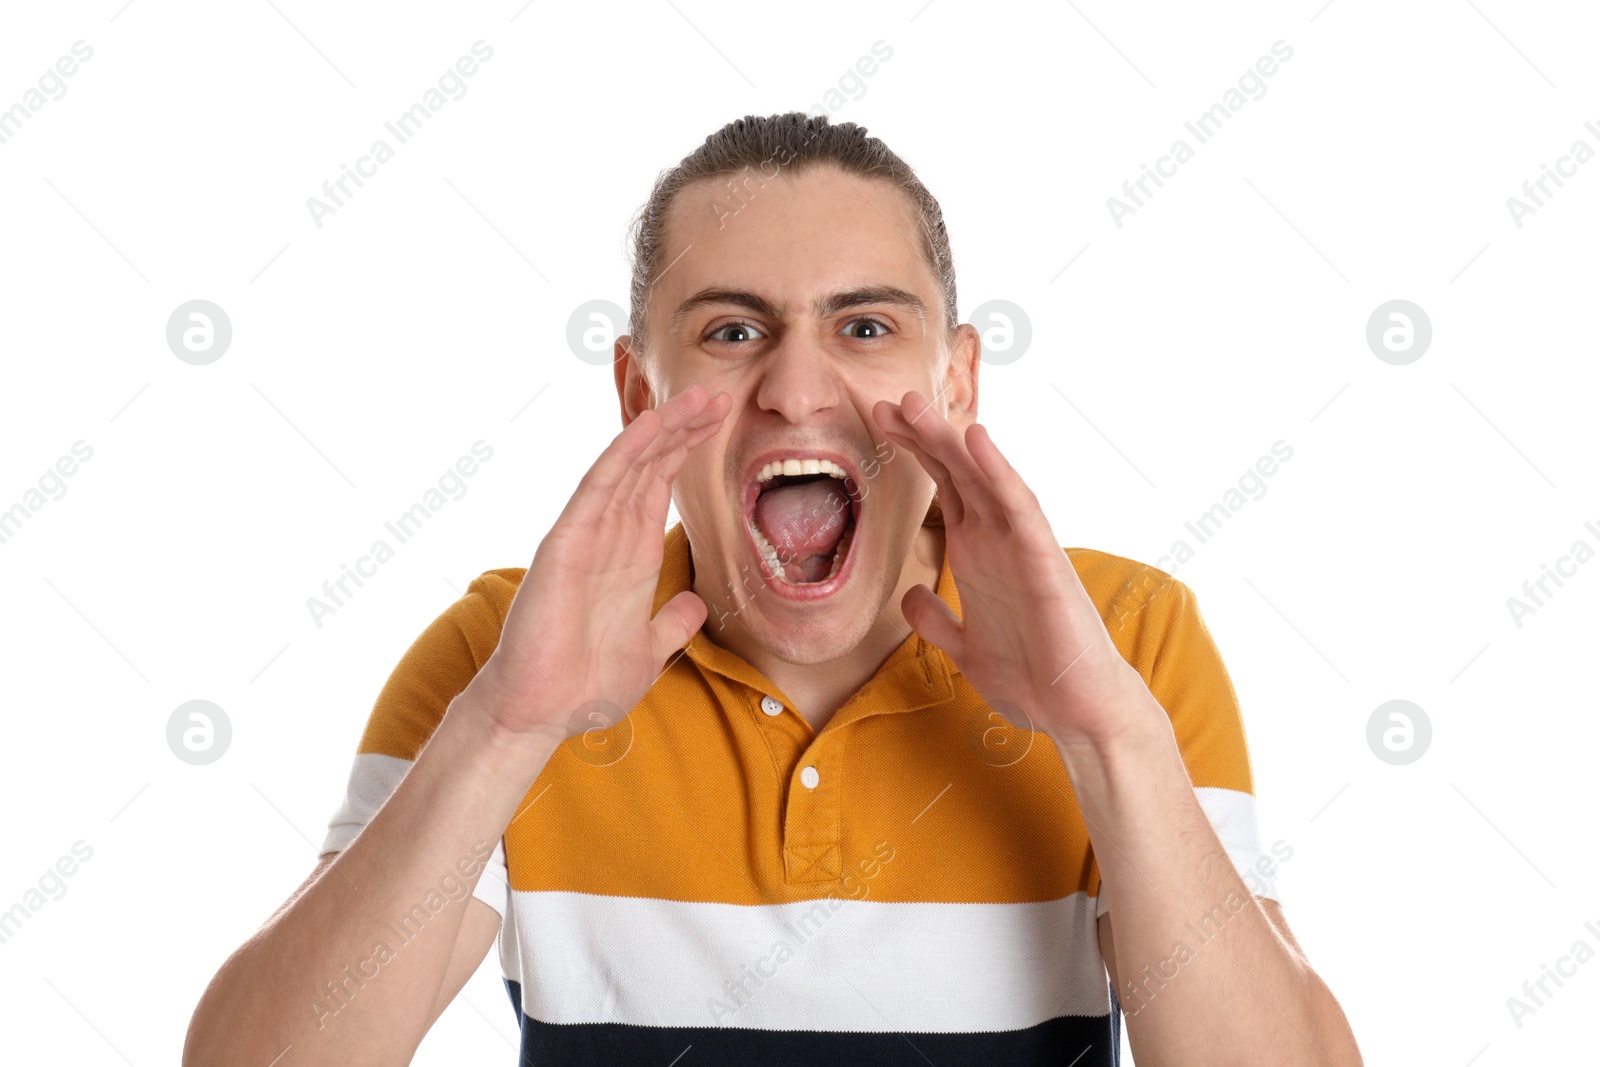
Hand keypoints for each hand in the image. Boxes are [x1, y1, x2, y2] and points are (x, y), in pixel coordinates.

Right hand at [469, 385, 729, 743]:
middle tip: (718, 394)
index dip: (688, 452)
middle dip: (682, 429)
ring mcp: (585, 535)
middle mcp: (608, 537)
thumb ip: (669, 623)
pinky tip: (649, 425)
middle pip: (648, 467)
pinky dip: (624, 453)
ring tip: (695, 397)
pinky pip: (598, 488)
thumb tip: (693, 603)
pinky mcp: (566, 544)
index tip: (721, 422)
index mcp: (629, 557)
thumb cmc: (583, 685)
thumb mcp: (646, 650)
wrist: (541, 713)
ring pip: (627, 466)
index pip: (660, 488)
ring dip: (660, 429)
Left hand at [872, 390, 1146, 749]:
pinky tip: (976, 440)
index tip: (878, 421)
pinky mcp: (1043, 562)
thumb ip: (936, 620)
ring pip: (983, 479)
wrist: (1076, 712)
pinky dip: (998, 472)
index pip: (942, 488)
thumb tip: (909, 595)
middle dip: (923, 435)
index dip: (913, 452)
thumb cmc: (1033, 677)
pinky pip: (1019, 508)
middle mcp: (997, 540)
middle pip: (957, 472)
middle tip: (888, 399)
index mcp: (976, 553)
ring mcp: (1021, 546)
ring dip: (951, 440)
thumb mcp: (965, 648)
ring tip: (918, 406)